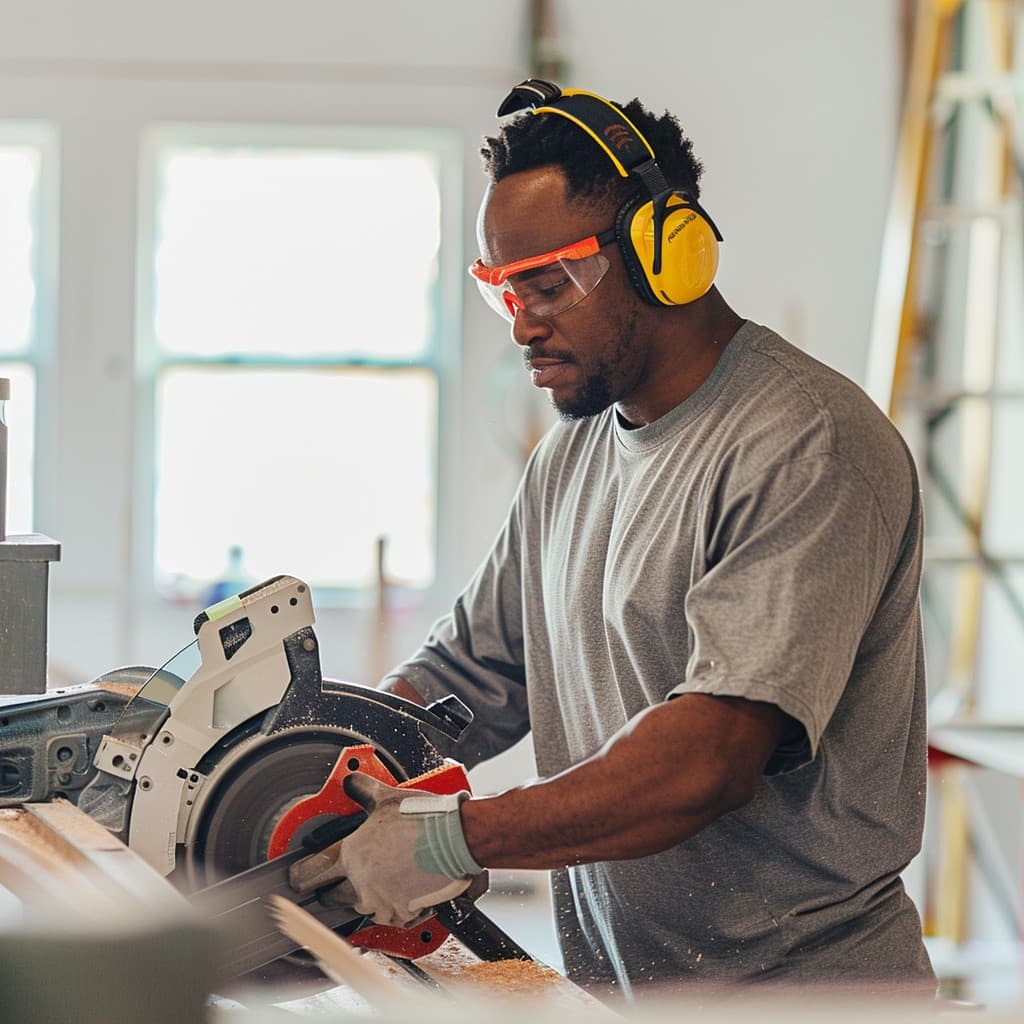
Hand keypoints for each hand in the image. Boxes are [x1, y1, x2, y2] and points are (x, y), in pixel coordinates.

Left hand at [288, 773, 482, 928]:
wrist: (457, 839)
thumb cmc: (423, 819)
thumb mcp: (386, 797)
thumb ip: (362, 790)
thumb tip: (349, 781)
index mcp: (351, 856)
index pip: (311, 875)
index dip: (302, 877)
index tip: (298, 878)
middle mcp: (362, 885)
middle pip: (331, 897)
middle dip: (331, 889)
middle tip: (335, 880)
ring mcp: (383, 903)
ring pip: (360, 908)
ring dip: (363, 897)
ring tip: (374, 882)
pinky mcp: (404, 914)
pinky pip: (389, 917)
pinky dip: (391, 908)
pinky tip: (398, 892)